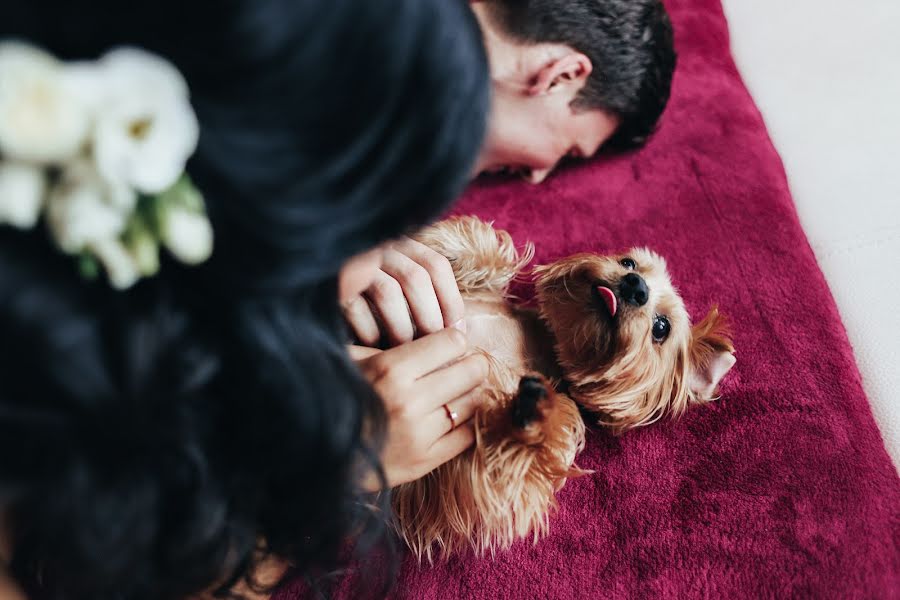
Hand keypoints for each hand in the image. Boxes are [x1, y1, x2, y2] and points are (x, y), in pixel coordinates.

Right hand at [342, 237, 464, 346]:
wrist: (308, 291)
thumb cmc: (364, 297)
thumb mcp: (395, 284)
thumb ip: (421, 295)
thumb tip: (457, 330)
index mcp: (399, 243)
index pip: (436, 265)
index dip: (450, 299)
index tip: (457, 331)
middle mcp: (377, 246)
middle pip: (415, 278)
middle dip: (429, 318)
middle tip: (435, 349)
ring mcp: (353, 262)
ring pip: (389, 292)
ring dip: (401, 327)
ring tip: (405, 349)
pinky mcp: (332, 285)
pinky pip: (357, 307)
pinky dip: (369, 332)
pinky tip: (373, 346)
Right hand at [351, 328, 488, 489]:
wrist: (320, 456)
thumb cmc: (336, 397)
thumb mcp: (352, 360)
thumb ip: (389, 346)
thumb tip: (431, 333)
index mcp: (391, 369)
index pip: (452, 342)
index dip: (454, 341)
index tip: (450, 345)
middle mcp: (410, 400)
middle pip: (472, 371)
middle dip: (472, 364)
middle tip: (465, 366)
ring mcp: (420, 434)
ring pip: (473, 402)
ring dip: (469, 394)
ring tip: (455, 392)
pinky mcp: (426, 461)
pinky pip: (467, 435)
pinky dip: (465, 423)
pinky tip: (451, 417)